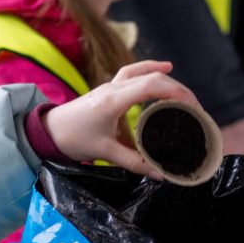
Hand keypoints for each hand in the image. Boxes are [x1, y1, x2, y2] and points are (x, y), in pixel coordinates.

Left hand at [43, 60, 197, 177]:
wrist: (48, 131)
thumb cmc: (73, 139)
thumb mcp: (105, 153)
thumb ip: (134, 163)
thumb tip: (161, 174)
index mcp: (113, 100)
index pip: (150, 86)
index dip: (175, 92)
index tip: (192, 107)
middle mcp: (113, 87)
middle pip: (151, 77)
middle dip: (178, 89)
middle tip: (196, 108)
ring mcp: (110, 85)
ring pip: (142, 71)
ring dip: (166, 77)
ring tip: (185, 89)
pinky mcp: (108, 89)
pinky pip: (132, 72)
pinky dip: (150, 69)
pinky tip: (165, 68)